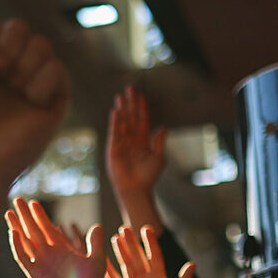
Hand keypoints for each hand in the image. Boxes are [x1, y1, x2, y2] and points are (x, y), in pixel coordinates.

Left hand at [0, 17, 70, 238]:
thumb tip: (7, 51)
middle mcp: (11, 66)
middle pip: (19, 28)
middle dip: (7, 47)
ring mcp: (33, 80)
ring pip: (41, 44)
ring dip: (23, 65)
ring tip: (14, 90)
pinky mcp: (55, 97)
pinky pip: (57, 69)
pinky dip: (40, 83)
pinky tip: (30, 102)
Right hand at [7, 196, 106, 277]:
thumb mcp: (97, 260)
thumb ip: (95, 243)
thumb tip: (98, 226)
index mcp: (61, 248)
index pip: (46, 227)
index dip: (40, 215)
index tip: (33, 202)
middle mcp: (48, 254)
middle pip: (32, 230)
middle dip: (25, 215)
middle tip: (17, 199)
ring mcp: (40, 263)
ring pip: (24, 241)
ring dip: (17, 227)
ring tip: (9, 213)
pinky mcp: (34, 274)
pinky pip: (23, 258)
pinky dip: (18, 246)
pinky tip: (14, 233)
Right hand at [106, 86, 166, 226]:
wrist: (135, 189)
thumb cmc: (148, 176)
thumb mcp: (159, 158)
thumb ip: (159, 142)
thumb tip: (163, 127)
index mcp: (143, 141)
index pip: (142, 120)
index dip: (141, 107)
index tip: (140, 95)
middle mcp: (131, 139)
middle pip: (131, 117)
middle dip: (130, 103)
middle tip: (130, 88)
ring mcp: (122, 143)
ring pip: (122, 122)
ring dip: (122, 109)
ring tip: (120, 96)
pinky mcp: (113, 148)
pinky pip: (115, 132)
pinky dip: (115, 122)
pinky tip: (116, 111)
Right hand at [106, 225, 194, 277]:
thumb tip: (193, 264)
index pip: (154, 255)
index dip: (150, 242)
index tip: (146, 228)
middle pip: (137, 256)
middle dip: (131, 242)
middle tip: (124, 228)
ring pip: (125, 265)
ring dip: (120, 252)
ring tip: (113, 238)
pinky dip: (107, 270)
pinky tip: (101, 260)